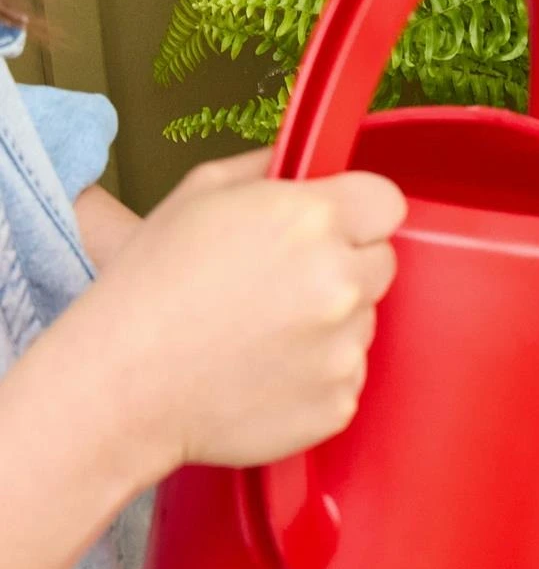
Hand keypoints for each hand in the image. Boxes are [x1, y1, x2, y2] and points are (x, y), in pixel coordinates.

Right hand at [56, 149, 406, 478]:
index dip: (360, 212)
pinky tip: (266, 372)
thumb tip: (309, 165)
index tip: (336, 226)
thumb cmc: (151, 285)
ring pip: (363, 321)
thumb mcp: (201, 193)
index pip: (388, 202)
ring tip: (263, 333)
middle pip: (380, 263)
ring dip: (331, 323)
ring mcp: (343, 349)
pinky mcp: (339, 403)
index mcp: (313, 220)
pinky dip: (318, 376)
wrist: (121, 386)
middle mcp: (340, 283)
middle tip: (283, 284)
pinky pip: (348, 377)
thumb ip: (270, 167)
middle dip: (344, 266)